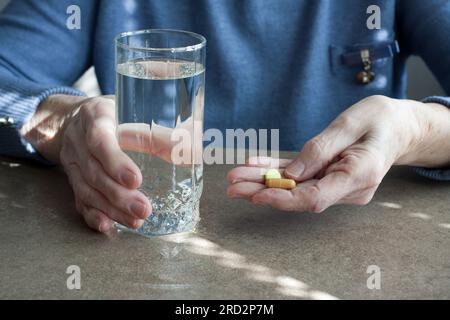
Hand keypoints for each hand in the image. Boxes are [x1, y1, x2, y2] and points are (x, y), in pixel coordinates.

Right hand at [58, 96, 151, 231]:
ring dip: (111, 209)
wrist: (77, 118)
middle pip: (94, 172)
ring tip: (135, 221)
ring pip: (87, 190)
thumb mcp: (134, 112)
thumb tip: (192, 152)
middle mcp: (78, 140)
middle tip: (143, 209)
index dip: (115, 162)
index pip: (100, 140)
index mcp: (95, 117)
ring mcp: (72, 161)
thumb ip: (160, 132)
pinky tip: (108, 226)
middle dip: (119, 195)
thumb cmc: (115, 114)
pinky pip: (79, 200)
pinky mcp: (72, 179)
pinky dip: (93, 215)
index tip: (136, 180)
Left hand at [227, 95, 449, 211]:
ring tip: (235, 177)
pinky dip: (278, 171)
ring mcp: (338, 186)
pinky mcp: (330, 178)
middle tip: (232, 185)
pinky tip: (256, 167)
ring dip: (265, 181)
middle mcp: (347, 188)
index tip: (256, 195)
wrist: (399, 128)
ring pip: (296, 187)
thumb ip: (320, 149)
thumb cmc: (380, 121)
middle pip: (299, 195)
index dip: (283, 198)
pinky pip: (301, 176)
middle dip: (263, 190)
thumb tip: (290, 174)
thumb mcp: (350, 124)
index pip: (315, 197)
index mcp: (358, 176)